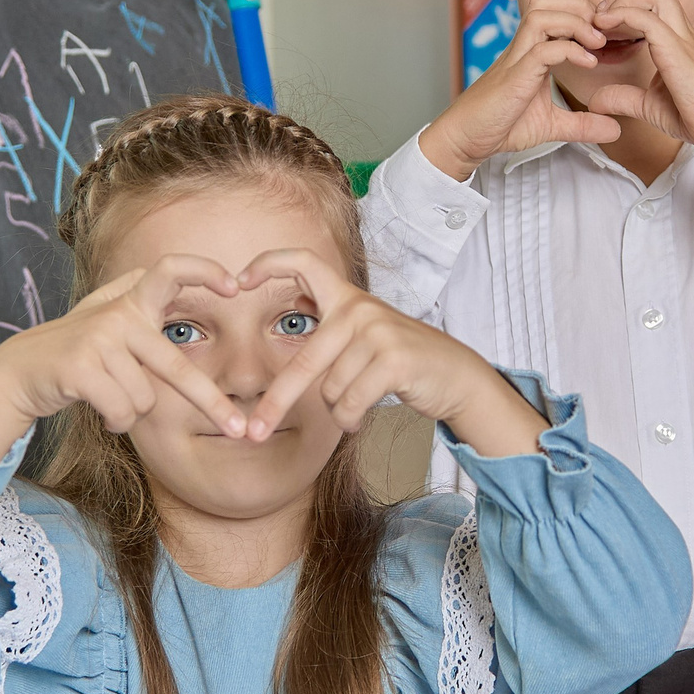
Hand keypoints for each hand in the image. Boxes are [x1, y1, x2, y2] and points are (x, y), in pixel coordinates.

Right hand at [0, 255, 246, 468]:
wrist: (18, 372)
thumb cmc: (74, 351)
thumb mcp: (105, 317)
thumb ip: (140, 301)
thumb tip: (181, 277)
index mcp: (129, 302)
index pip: (170, 269)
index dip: (204, 271)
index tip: (235, 288)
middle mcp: (117, 315)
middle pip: (177, 367)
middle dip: (211, 404)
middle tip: (239, 429)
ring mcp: (99, 340)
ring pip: (145, 399)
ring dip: (129, 410)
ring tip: (106, 396)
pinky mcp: (82, 368)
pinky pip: (122, 411)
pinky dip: (115, 421)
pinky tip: (97, 408)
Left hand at [237, 249, 548, 457]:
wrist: (456, 376)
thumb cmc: (404, 361)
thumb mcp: (366, 334)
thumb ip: (331, 323)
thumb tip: (294, 301)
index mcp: (347, 298)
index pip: (303, 262)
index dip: (267, 264)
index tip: (237, 281)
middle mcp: (359, 309)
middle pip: (304, 362)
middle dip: (276, 403)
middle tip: (253, 431)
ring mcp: (377, 332)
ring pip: (330, 390)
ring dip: (340, 410)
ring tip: (361, 403)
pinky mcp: (393, 360)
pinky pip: (350, 403)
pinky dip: (352, 419)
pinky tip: (364, 415)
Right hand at [418, 0, 622, 179]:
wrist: (466, 140)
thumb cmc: (500, 126)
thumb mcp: (552, 125)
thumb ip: (582, 124)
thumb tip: (614, 129)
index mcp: (531, 51)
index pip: (555, 11)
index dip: (584, 14)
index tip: (607, 35)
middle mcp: (523, 47)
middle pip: (547, 1)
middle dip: (580, 7)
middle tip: (604, 31)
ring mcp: (516, 58)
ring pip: (542, 15)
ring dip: (575, 22)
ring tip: (597, 43)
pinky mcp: (514, 76)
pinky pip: (542, 49)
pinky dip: (569, 50)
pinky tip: (588, 63)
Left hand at [580, 0, 693, 179]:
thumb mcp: (649, 106)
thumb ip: (623, 98)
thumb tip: (595, 101)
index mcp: (677, 41)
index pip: (655, 1)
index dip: (625, 3)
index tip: (601, 23)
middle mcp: (683, 34)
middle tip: (600, 15)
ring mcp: (683, 40)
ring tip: (603, 19)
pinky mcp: (679, 53)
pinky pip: (649, 20)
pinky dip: (624, 15)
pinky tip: (606, 28)